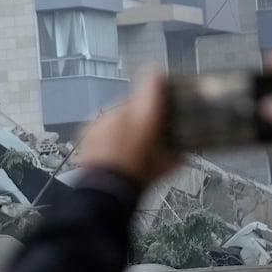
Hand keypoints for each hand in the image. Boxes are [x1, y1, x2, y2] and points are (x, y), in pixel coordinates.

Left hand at [75, 69, 180, 188]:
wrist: (106, 190)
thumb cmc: (140, 176)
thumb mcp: (167, 164)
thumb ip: (178, 148)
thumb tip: (184, 145)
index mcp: (145, 113)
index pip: (154, 80)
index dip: (159, 82)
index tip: (162, 86)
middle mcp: (122, 108)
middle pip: (134, 100)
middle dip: (139, 112)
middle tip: (143, 132)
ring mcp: (101, 116)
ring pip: (116, 110)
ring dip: (121, 120)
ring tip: (125, 141)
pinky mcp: (87, 126)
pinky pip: (100, 121)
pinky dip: (105, 129)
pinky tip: (110, 144)